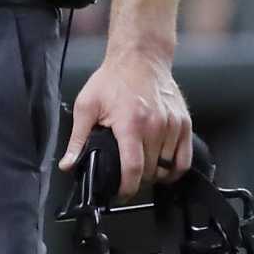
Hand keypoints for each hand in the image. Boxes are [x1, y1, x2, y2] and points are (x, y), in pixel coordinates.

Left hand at [60, 44, 192, 199]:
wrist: (140, 59)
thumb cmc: (112, 80)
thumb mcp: (86, 106)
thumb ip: (78, 139)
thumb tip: (68, 165)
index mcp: (130, 124)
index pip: (133, 168)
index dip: (127, 188)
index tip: (120, 195)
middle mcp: (155, 126)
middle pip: (150, 171)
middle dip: (137, 179)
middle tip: (125, 175)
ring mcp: (173, 126)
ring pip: (167, 167)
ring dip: (154, 174)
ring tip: (141, 168)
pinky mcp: (185, 124)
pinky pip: (184, 159)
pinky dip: (174, 169)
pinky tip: (162, 167)